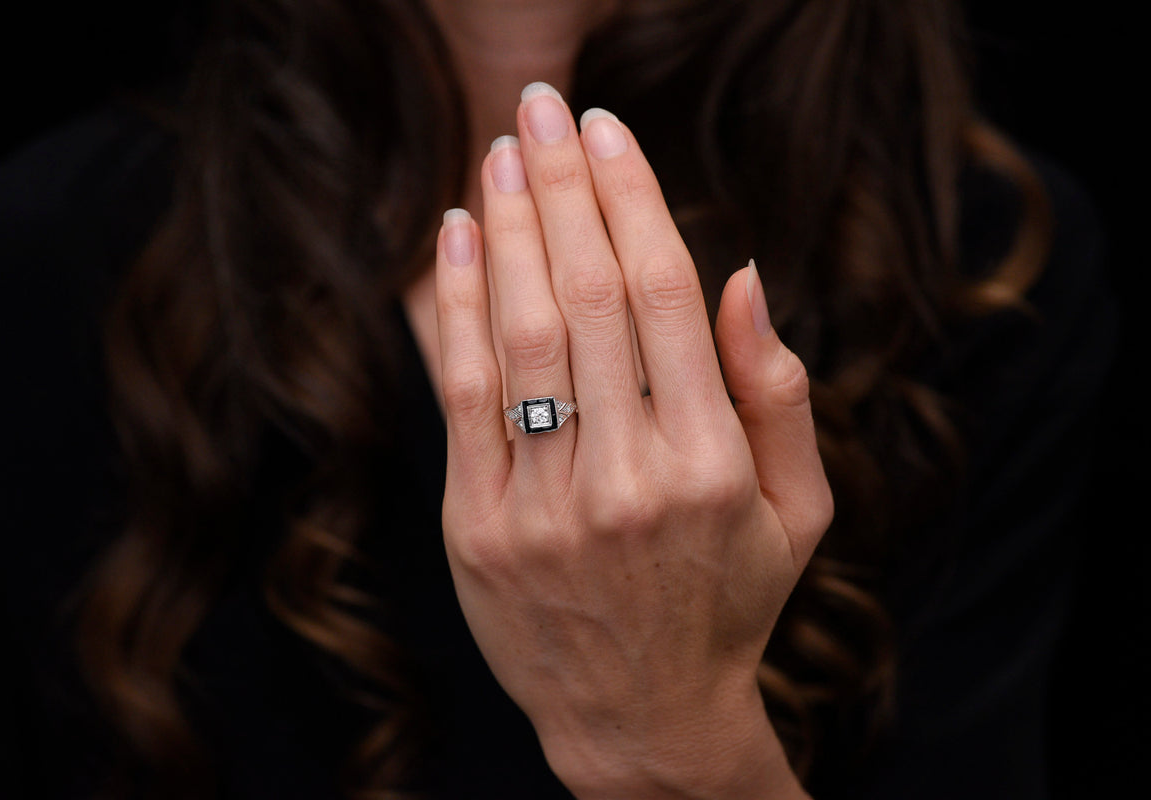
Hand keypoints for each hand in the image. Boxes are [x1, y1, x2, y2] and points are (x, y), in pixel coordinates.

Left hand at [434, 82, 828, 798]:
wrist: (639, 718)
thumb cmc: (728, 601)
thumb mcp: (796, 510)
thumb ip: (777, 392)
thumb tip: (743, 274)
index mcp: (712, 466)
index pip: (664, 297)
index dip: (632, 199)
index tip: (608, 132)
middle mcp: (628, 479)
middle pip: (586, 296)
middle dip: (562, 186)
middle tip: (543, 108)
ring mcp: (543, 507)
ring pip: (520, 334)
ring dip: (508, 228)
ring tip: (500, 153)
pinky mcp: (477, 528)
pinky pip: (462, 395)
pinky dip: (456, 306)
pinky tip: (458, 236)